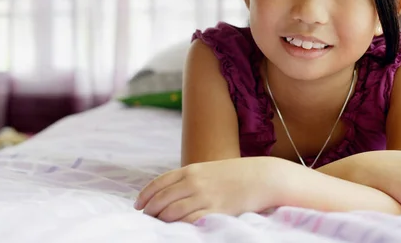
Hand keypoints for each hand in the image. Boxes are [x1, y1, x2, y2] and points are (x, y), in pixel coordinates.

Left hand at [134, 157, 280, 222]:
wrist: (262, 176)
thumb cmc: (236, 174)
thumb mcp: (209, 170)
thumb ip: (191, 178)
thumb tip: (172, 191)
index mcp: (191, 170)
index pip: (159, 183)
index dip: (145, 195)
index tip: (138, 205)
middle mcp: (194, 182)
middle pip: (161, 199)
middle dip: (150, 210)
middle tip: (146, 219)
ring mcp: (204, 196)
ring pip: (172, 212)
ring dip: (161, 220)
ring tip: (158, 225)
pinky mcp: (216, 211)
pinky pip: (190, 221)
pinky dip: (179, 226)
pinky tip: (176, 230)